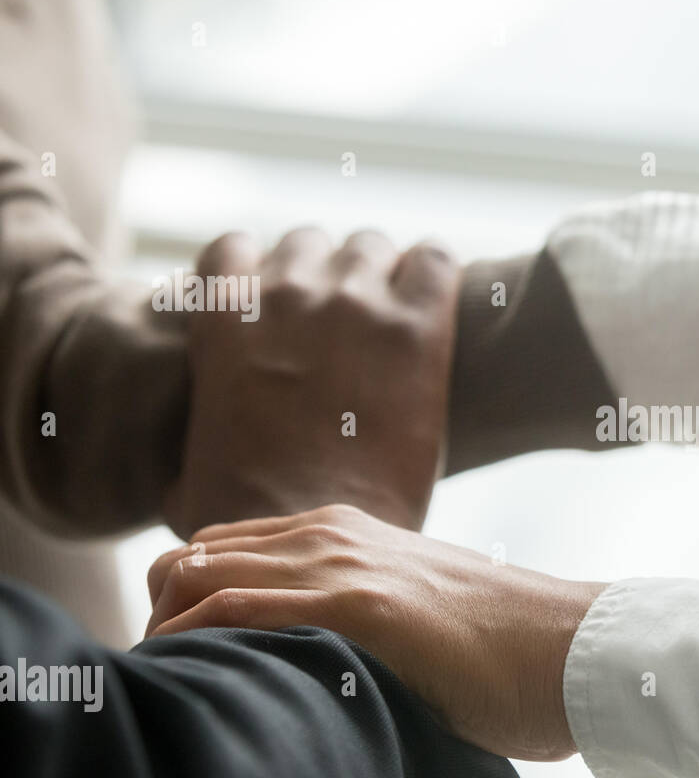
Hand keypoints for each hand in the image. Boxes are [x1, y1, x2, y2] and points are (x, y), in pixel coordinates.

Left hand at [144, 503, 604, 760]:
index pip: (223, 547)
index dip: (184, 598)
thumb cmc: (503, 645)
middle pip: (193, 554)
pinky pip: (240, 605)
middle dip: (160, 612)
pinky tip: (189, 671)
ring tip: (171, 684)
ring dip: (166, 627)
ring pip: (200, 571)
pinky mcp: (361, 604)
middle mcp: (334, 534)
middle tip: (171, 677)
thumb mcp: (419, 609)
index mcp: (347, 531)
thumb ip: (369, 608)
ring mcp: (345, 563)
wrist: (569, 645)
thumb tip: (339, 652)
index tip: (181, 655)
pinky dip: (194, 635)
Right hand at [163, 229, 458, 538]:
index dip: (260, 278)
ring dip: (380, 276)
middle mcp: (285, 292)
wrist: (316, 534)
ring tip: (393, 325)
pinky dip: (434, 277)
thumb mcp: (184, 475)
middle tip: (348, 327)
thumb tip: (187, 463)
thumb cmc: (246, 520)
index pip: (233, 250)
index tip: (284, 314)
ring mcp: (353, 302)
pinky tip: (434, 318)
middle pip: (310, 244)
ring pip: (371, 247)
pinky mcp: (416, 326)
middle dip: (326, 278)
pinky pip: (435, 262)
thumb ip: (193, 435)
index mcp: (222, 316)